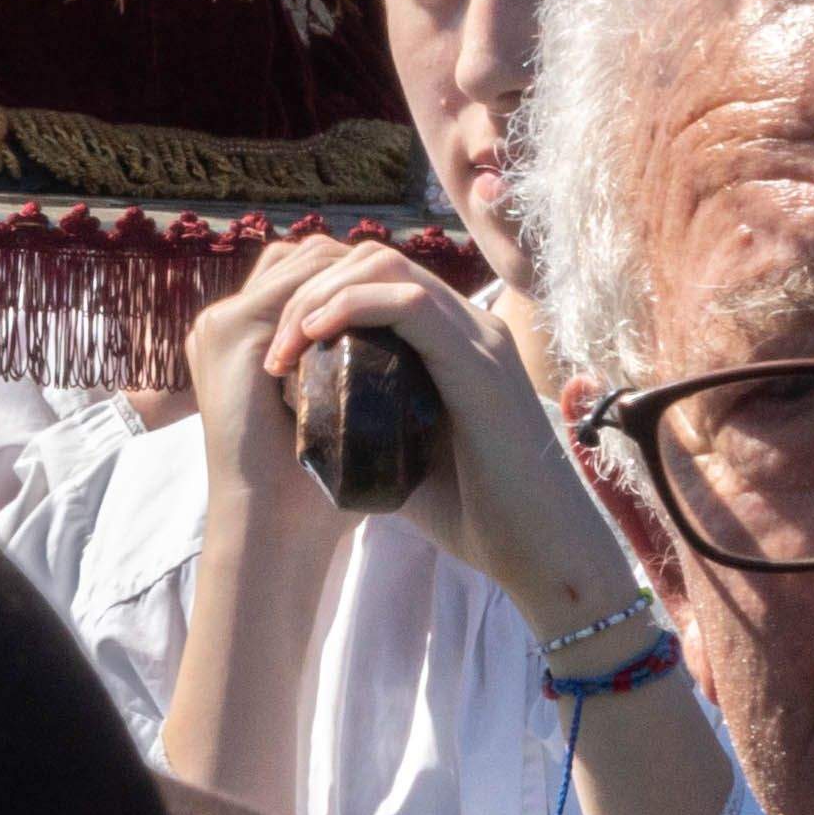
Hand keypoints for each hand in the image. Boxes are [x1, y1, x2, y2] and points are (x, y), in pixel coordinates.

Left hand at [228, 244, 643, 660]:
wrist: (541, 554)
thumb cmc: (475, 514)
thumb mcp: (401, 455)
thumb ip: (367, 424)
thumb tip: (305, 421)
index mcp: (453, 341)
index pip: (377, 281)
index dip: (317, 297)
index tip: (276, 351)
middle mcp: (470, 326)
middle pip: (373, 261)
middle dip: (309, 289)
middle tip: (272, 349)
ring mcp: (479, 338)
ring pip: (386, 269)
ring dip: (320, 295)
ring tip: (284, 346)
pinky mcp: (481, 362)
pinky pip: (409, 306)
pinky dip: (351, 307)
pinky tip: (315, 337)